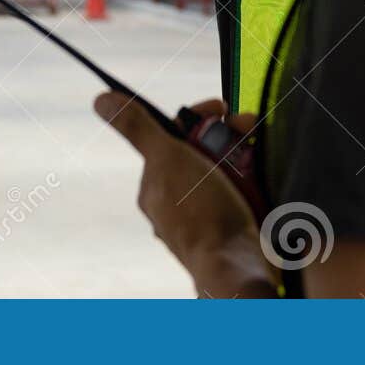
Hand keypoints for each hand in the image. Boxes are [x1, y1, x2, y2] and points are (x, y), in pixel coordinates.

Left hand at [94, 93, 276, 297]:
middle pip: (203, 151)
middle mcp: (179, 202)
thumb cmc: (199, 213)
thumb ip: (137, 127)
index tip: (221, 107)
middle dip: (227, 133)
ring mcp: (208, 216)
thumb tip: (100, 99)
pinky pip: (246, 191)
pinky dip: (256, 177)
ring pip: (227, 170)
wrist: (238, 265)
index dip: (199, 117)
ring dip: (245, 152)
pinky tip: (264, 172)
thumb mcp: (167, 158)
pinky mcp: (235, 225)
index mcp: (156, 186)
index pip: (174, 137)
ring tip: (259, 148)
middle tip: (248, 125)